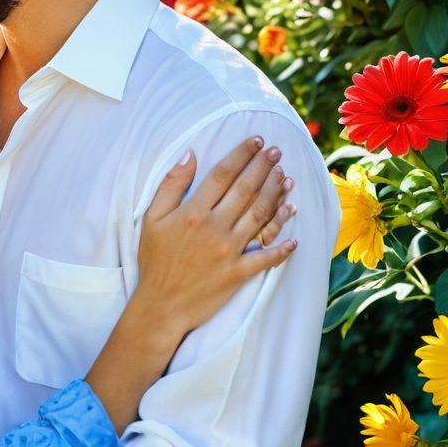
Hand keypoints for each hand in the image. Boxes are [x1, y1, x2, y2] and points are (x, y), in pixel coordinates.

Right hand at [135, 137, 296, 340]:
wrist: (160, 306)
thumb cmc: (154, 260)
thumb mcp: (152, 218)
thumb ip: (171, 185)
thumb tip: (190, 154)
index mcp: (193, 211)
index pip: (223, 174)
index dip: (242, 154)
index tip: (257, 141)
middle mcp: (215, 228)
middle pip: (246, 190)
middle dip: (264, 167)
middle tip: (278, 152)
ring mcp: (229, 251)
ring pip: (260, 217)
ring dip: (277, 196)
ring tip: (287, 178)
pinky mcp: (238, 274)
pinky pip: (266, 258)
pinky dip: (283, 248)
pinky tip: (295, 237)